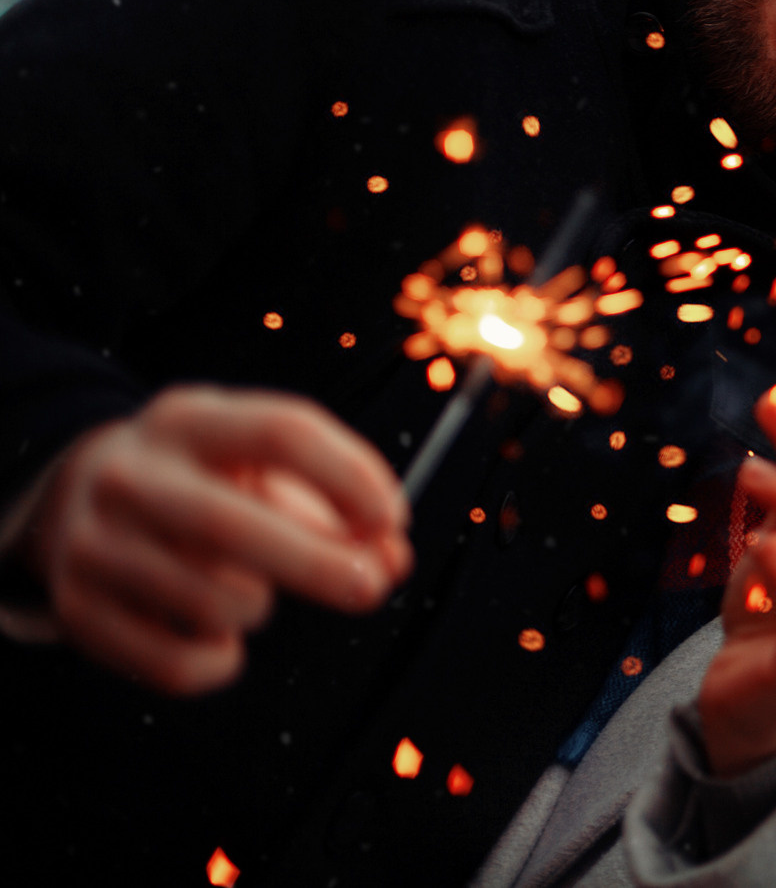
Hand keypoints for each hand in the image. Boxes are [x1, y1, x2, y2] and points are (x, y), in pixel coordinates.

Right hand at [24, 384, 412, 693]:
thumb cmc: (203, 480)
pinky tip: (219, 637)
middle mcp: (130, 476)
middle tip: (370, 587)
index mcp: (188, 420)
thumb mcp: (261, 466)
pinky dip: (218, 663)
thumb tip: (391, 559)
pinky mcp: (76, 610)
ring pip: (207, 600)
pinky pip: (173, 663)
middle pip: (230, 524)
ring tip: (251, 592)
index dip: (350, 477)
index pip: (283, 432)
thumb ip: (336, 506)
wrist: (77, 495)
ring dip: (257, 608)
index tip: (391, 519)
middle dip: (316, 564)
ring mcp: (93, 544)